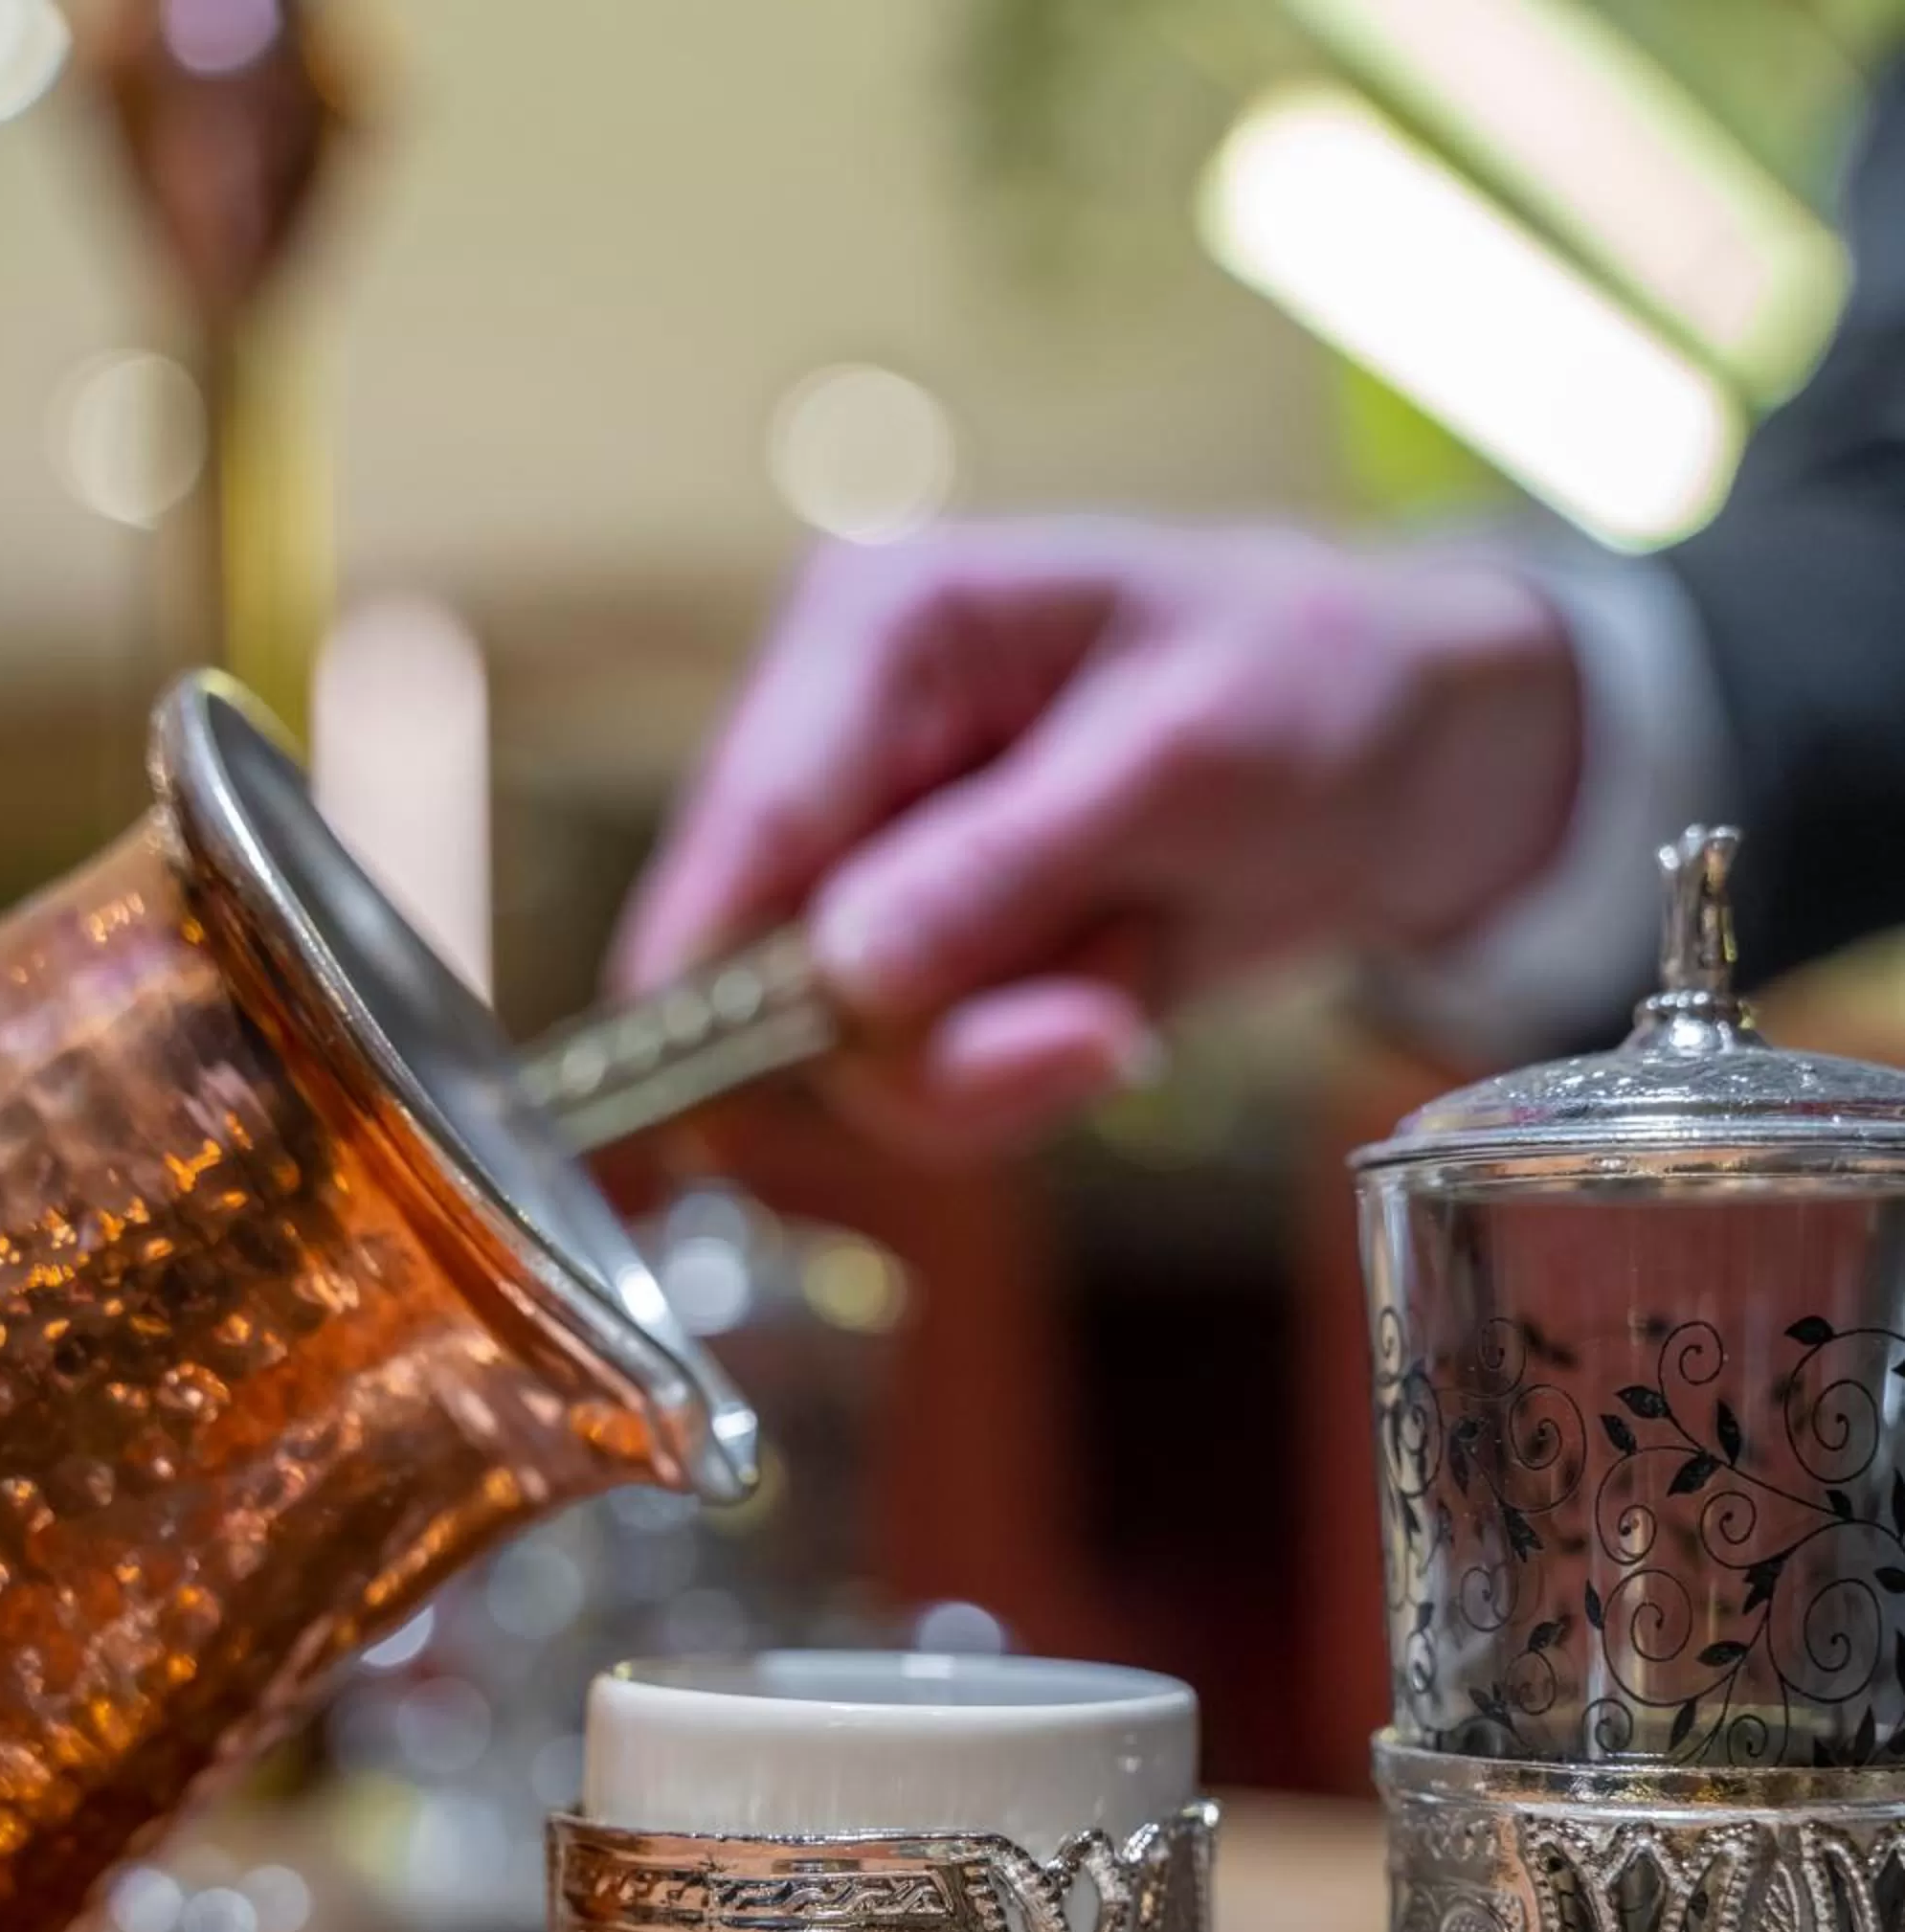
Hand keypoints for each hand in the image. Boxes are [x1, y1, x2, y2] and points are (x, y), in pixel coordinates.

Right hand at [612, 517, 1581, 1152]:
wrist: (1421, 755)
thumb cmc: (1318, 684)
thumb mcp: (1188, 756)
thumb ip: (1007, 860)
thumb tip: (844, 972)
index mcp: (877, 627)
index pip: (747, 816)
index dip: (711, 974)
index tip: (700, 1114)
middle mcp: (847, 747)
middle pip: (773, 962)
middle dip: (935, 1039)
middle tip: (1099, 1033)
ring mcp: (884, 864)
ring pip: (851, 1048)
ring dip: (1000, 1063)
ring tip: (1131, 995)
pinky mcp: (935, 957)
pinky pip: (929, 1075)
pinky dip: (1030, 1070)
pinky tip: (1120, 997)